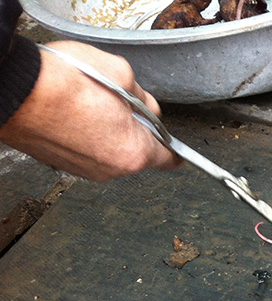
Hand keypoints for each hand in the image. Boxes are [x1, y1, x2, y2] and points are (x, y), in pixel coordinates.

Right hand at [0, 41, 180, 180]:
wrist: (15, 88)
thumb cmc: (64, 82)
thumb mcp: (122, 74)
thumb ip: (143, 97)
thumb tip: (145, 105)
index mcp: (135, 152)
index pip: (169, 159)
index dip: (171, 146)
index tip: (170, 142)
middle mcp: (111, 169)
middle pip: (136, 151)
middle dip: (132, 130)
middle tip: (118, 104)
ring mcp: (84, 170)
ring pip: (109, 151)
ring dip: (105, 132)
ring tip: (88, 105)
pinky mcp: (61, 164)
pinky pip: (84, 151)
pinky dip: (83, 135)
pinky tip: (71, 113)